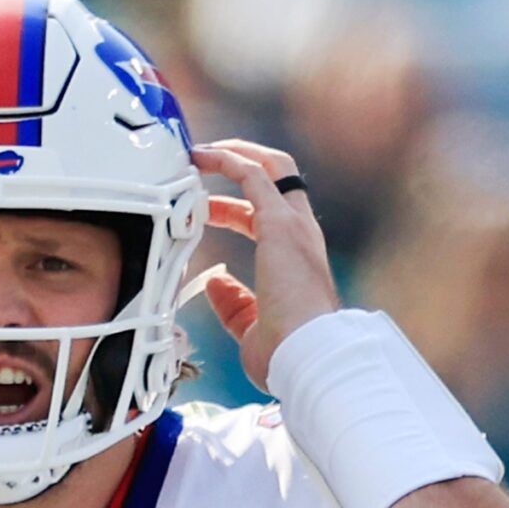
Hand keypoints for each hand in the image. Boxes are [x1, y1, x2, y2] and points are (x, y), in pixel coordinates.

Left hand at [192, 140, 339, 391]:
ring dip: (235, 152)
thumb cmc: (287, 353)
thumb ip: (234, 304)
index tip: (204, 210)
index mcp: (298, 259)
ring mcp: (295, 225)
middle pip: (278, 179)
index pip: (268, 217)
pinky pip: (251, 174)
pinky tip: (202, 157)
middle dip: (240, 164)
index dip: (233, 210)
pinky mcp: (280, 222)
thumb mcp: (251, 327)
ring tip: (199, 151)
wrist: (308, 355)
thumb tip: (215, 282)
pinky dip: (226, 159)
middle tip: (203, 163)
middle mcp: (302, 234)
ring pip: (271, 165)